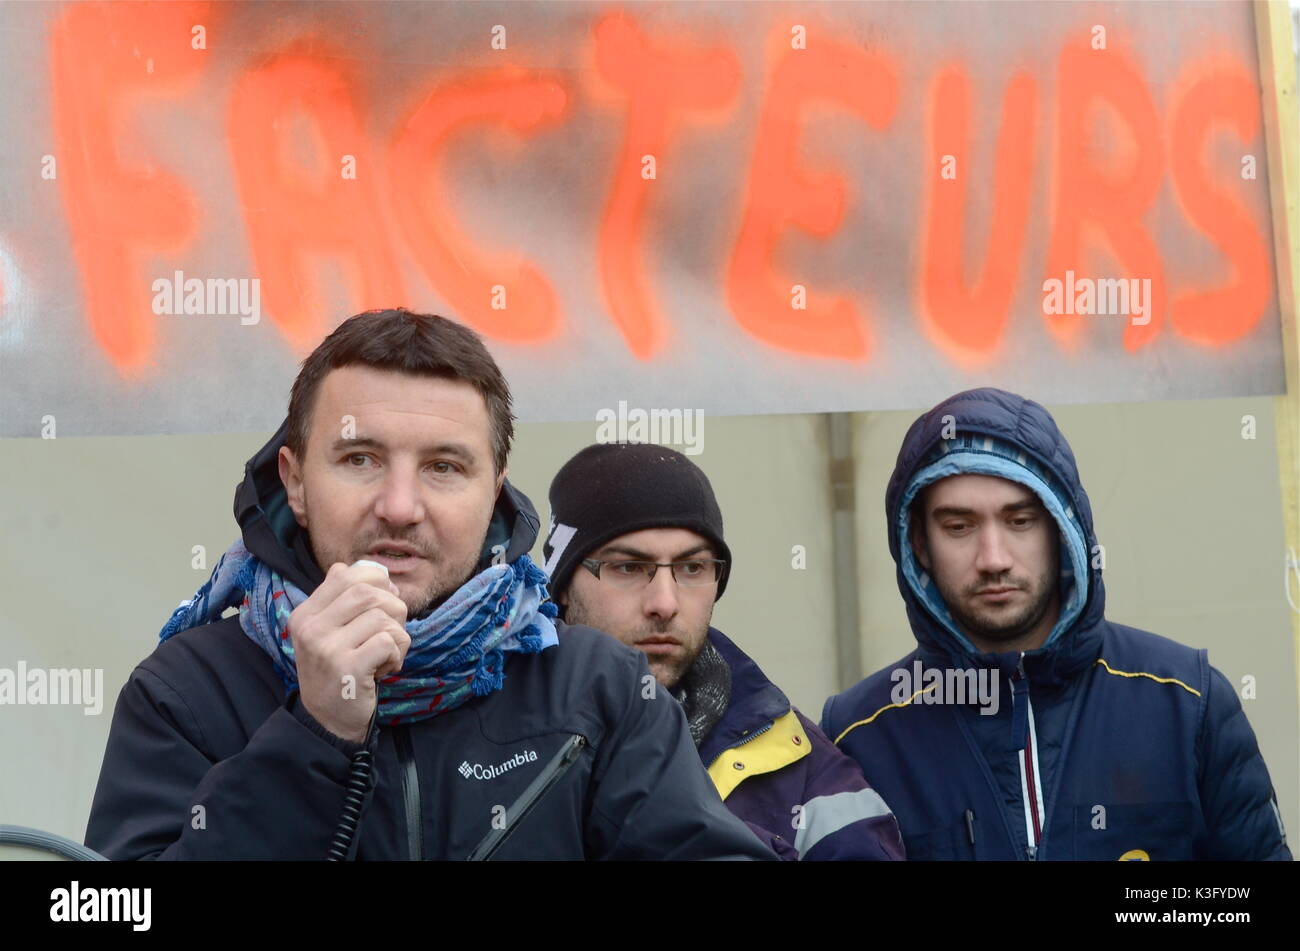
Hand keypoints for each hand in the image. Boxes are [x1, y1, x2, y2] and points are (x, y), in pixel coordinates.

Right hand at [286, 561, 409, 742]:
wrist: (328, 721)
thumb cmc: (338, 671)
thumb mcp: (329, 633)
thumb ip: (344, 600)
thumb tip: (367, 567)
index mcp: (305, 614)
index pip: (345, 574)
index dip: (375, 580)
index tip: (384, 600)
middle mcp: (311, 628)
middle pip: (368, 592)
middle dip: (393, 607)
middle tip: (390, 630)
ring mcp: (327, 648)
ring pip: (383, 617)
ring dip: (397, 635)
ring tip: (385, 654)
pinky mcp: (347, 667)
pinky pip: (389, 641)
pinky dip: (397, 654)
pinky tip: (384, 668)